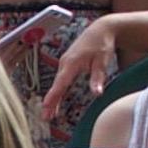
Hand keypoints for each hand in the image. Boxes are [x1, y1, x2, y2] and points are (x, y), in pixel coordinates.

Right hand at [40, 10, 131, 125]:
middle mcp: (65, 63)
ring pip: (57, 84)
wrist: (100, 29)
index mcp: (72, 63)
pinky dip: (58, 92)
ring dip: (53, 99)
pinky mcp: (67, 65)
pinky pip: (60, 81)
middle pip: (56, 86)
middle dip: (51, 102)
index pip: (60, 83)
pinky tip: (56, 103)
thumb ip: (97, 78)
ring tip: (49, 115)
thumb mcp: (102, 61)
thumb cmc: (102, 44)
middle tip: (45, 117)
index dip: (53, 95)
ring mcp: (65, 63)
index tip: (46, 106)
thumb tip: (97, 93)